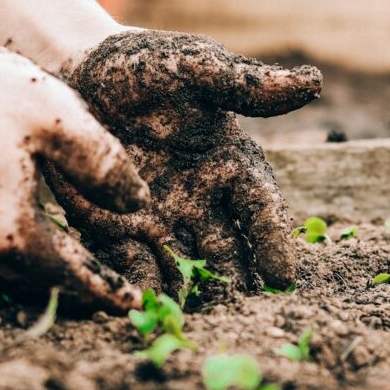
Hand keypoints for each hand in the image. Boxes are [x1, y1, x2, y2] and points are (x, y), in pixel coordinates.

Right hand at [0, 31, 148, 310]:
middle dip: (81, 291)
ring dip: (49, 276)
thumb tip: (137, 204)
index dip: (108, 290)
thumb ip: (104, 166)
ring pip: (11, 275)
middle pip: (41, 286)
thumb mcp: (56, 116)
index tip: (136, 305)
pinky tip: (38, 236)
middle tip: (117, 292)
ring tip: (85, 269)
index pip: (73, 278)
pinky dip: (21, 256)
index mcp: (9, 233)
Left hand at [48, 29, 321, 295]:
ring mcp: (160, 219)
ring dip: (191, 295)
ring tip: (195, 323)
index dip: (273, 241)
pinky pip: (132, 264)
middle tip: (241, 315)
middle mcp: (202, 200)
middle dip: (235, 283)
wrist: (76, 71)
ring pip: (184, 267)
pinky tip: (143, 308)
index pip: (260, 209)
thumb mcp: (195, 67)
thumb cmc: (144, 65)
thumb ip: (245, 84)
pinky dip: (140, 286)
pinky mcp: (116, 229)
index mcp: (230, 164)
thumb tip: (313, 82)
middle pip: (227, 251)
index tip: (282, 276)